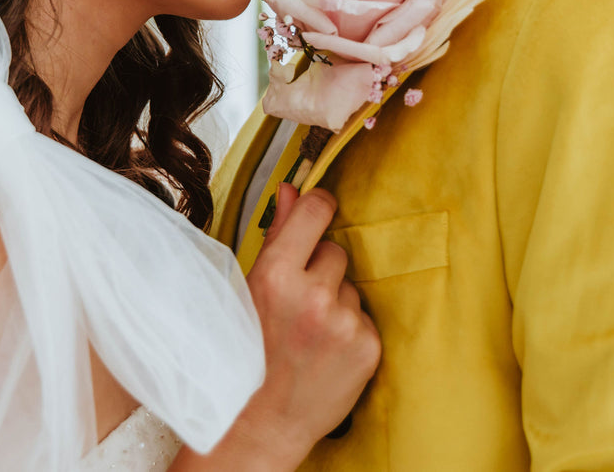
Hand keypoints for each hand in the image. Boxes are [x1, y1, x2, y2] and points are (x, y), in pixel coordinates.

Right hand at [237, 184, 380, 463]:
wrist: (259, 423)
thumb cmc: (246, 355)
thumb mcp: (249, 290)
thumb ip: (277, 236)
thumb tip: (291, 190)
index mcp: (275, 274)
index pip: (315, 211)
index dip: (319, 205)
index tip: (319, 209)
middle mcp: (312, 295)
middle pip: (336, 251)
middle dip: (321, 269)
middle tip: (297, 304)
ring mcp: (343, 323)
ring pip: (351, 286)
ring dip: (336, 301)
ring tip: (308, 334)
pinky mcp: (367, 347)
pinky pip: (364, 317)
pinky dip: (350, 330)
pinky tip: (326, 352)